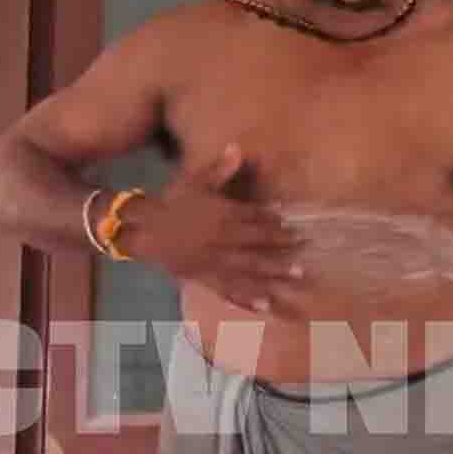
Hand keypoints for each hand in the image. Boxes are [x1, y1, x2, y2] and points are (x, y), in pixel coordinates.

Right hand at [122, 143, 305, 314]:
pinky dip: (247, 298)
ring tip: (296, 275)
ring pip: (251, 269)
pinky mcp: (208, 278)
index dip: (275, 222)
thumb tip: (238, 148)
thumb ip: (219, 168)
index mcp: (224, 216)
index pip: (256, 219)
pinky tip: (264, 305)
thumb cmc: (172, 203)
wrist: (147, 231)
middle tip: (305, 247)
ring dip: (275, 272)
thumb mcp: (194, 181)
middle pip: (259, 244)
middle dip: (283, 245)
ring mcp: (217, 262)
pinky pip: (230, 290)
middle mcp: (224, 241)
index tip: (293, 224)